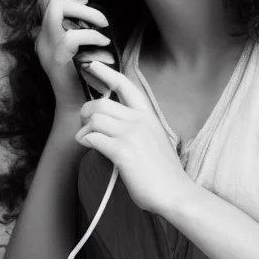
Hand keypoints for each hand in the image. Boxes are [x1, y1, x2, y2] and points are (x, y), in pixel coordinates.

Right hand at [32, 0, 114, 112]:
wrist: (77, 108)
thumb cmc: (84, 77)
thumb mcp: (82, 46)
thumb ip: (78, 24)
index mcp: (46, 34)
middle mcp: (41, 38)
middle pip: (48, 0)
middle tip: (96, 8)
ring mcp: (46, 49)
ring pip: (56, 10)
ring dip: (84, 13)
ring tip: (103, 25)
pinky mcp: (55, 61)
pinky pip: (72, 37)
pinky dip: (91, 36)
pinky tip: (103, 44)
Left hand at [75, 61, 193, 215]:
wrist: (175, 193)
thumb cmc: (163, 172)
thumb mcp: (154, 140)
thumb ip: (137, 128)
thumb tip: (112, 126)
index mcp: (148, 116)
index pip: (126, 86)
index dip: (107, 73)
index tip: (93, 65)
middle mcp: (140, 121)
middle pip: (101, 103)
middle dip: (86, 112)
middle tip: (84, 123)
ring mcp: (131, 135)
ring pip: (94, 118)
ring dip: (83, 129)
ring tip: (85, 139)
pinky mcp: (122, 152)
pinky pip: (93, 137)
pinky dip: (86, 141)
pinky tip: (90, 147)